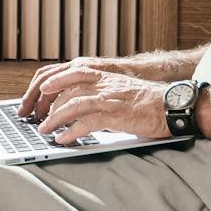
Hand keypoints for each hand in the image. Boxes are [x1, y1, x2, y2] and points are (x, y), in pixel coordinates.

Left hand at [21, 66, 169, 144]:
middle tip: (37, 117)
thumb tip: (83, 104)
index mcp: (106, 76)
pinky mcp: (116, 116)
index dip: (54, 80)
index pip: (72, 72)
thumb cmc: (150, 101)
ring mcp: (109, 99)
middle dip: (48, 104)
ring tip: (44, 130)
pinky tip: (63, 138)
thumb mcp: (122, 90)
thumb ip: (103, 92)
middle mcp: (104, 84)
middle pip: (66, 89)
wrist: (173, 105)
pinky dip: (71, 131)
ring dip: (54, 119)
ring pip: (72, 105)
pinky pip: (86, 123)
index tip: (40, 89)